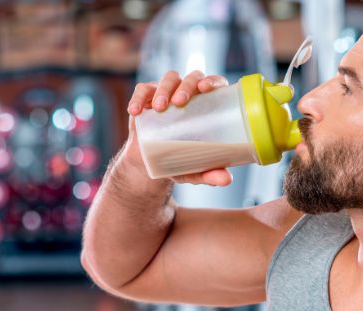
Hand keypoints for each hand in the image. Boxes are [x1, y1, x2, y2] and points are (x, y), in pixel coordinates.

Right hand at [122, 70, 233, 186]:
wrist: (151, 164)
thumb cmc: (180, 161)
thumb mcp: (195, 170)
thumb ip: (211, 174)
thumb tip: (227, 180)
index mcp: (207, 105)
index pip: (215, 84)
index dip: (212, 81)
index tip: (205, 89)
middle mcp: (189, 94)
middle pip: (191, 77)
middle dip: (186, 86)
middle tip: (180, 102)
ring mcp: (168, 93)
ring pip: (169, 79)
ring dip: (164, 89)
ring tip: (159, 108)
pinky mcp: (147, 98)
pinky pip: (143, 90)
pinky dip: (139, 98)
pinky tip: (135, 111)